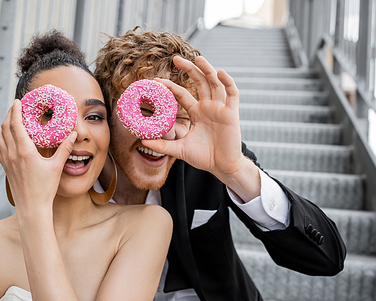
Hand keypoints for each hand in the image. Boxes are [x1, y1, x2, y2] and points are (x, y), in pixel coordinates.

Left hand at [0, 100, 76, 211]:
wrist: (32, 207)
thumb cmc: (45, 189)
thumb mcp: (57, 167)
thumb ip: (64, 149)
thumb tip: (73, 135)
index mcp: (25, 151)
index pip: (16, 124)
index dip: (16, 110)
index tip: (18, 101)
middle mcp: (12, 154)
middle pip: (4, 127)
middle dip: (9, 114)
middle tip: (15, 107)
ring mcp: (6, 161)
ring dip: (3, 126)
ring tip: (11, 121)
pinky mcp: (5, 168)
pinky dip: (1, 140)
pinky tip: (8, 140)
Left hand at [142, 56, 259, 200]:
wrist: (222, 167)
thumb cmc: (203, 157)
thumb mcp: (180, 150)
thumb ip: (162, 145)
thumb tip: (142, 141)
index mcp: (196, 112)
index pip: (182, 94)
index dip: (170, 86)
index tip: (156, 81)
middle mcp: (208, 107)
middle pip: (199, 82)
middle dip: (189, 69)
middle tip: (176, 58)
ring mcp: (220, 108)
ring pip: (214, 83)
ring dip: (207, 70)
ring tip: (198, 58)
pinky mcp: (231, 113)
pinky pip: (232, 94)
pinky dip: (228, 82)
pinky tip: (220, 72)